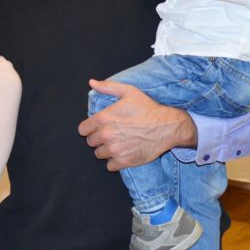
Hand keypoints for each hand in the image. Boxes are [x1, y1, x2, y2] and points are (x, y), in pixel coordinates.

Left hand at [78, 79, 197, 170]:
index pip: (83, 130)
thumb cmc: (147, 108)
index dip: (89, 128)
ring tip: (118, 143)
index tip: (98, 127)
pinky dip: (115, 161)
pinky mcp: (124, 162)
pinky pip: (110, 166)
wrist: (166, 126)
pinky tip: (123, 153)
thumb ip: (107, 87)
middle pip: (90, 142)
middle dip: (98, 138)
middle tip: (111, 134)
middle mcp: (106, 135)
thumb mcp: (128, 92)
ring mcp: (114, 150)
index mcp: (103, 119)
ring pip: (99, 154)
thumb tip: (91, 83)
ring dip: (106, 150)